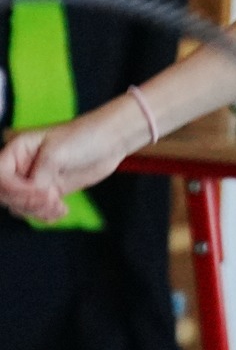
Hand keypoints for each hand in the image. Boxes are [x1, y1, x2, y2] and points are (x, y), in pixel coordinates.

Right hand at [0, 107, 141, 224]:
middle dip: (27, 201)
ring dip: (38, 210)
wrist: (111, 140)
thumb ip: (39, 175)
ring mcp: (35, 179)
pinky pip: (37, 210)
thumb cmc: (85, 136)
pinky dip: (47, 214)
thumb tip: (32, 193)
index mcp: (17, 149)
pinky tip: (62, 210)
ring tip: (59, 205)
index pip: (0, 176)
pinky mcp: (49, 190)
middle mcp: (21, 165)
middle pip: (7, 194)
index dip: (15, 188)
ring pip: (20, 205)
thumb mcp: (56, 152)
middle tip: (51, 198)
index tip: (38, 191)